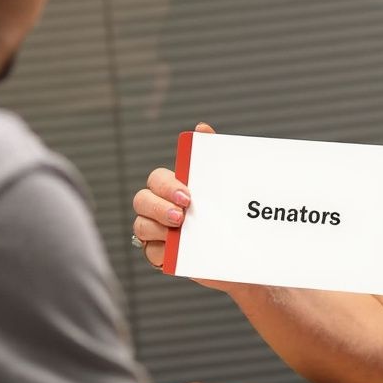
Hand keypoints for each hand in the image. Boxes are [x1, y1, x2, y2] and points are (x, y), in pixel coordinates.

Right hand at [131, 122, 214, 268]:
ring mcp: (157, 232)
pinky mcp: (161, 255)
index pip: (157, 179)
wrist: (241, 251)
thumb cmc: (226, 212)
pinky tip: (177, 251)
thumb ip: (212, 155)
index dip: (167, 186)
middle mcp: (159, 208)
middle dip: (158, 207)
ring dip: (157, 230)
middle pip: (141, 201)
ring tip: (179, 234)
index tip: (187, 196)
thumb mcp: (222, 184)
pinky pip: (151, 253)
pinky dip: (162, 252)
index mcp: (172, 188)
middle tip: (180, 216)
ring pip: (140, 227)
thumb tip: (202, 128)